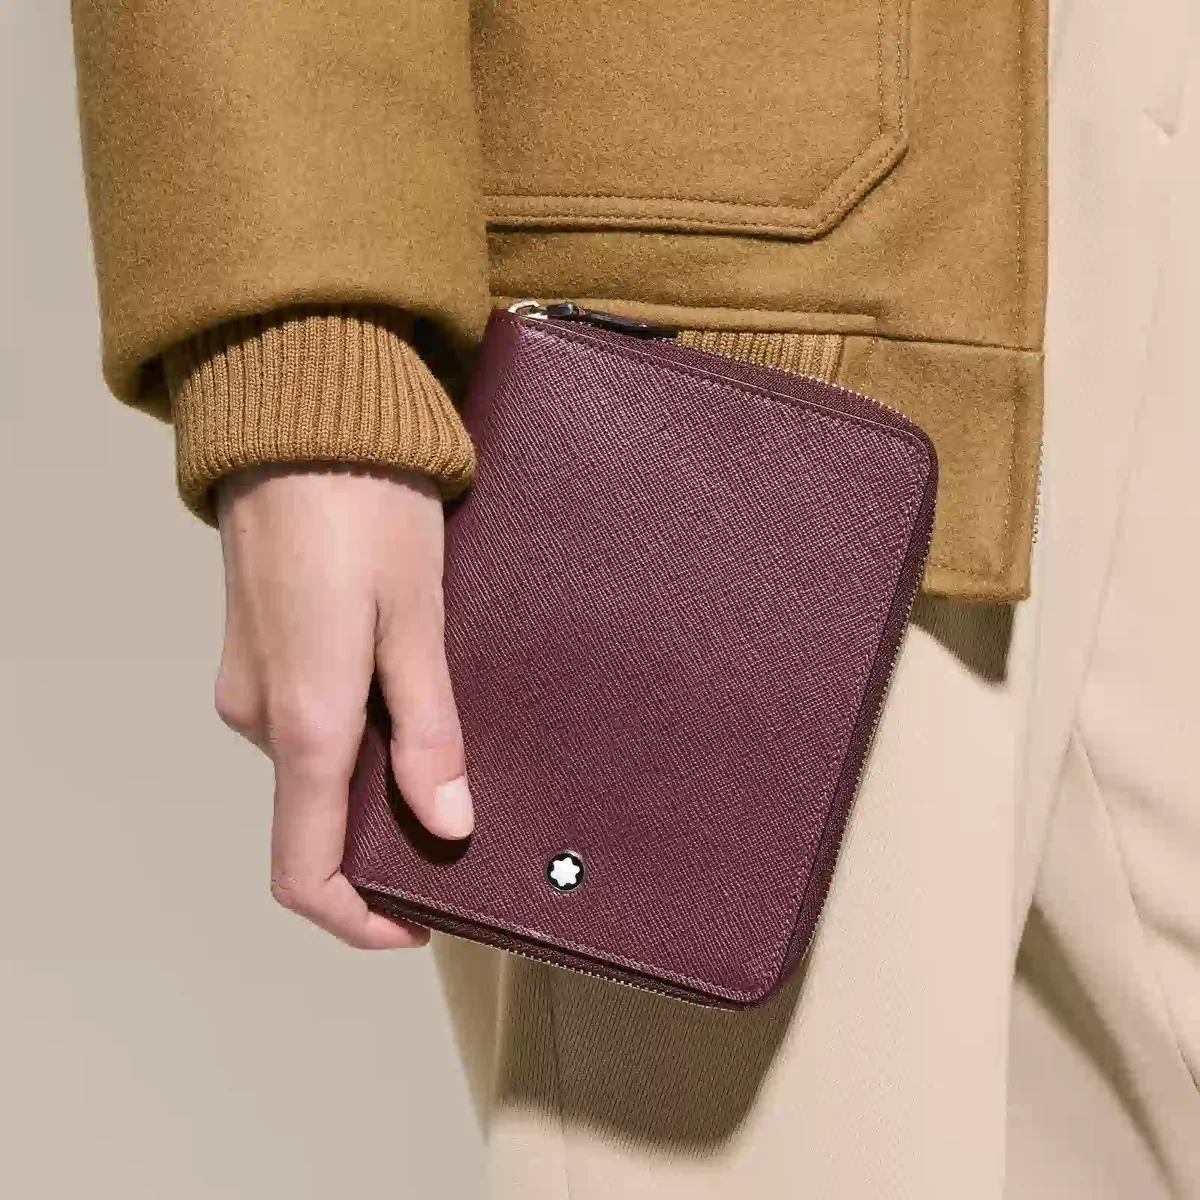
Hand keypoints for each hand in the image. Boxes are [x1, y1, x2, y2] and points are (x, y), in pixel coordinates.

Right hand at [212, 464, 472, 948]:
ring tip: (453, 742)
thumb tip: (446, 823)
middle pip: (315, 820)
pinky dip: (357, 731)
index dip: (358, 919)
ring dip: (376, 776)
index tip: (418, 923)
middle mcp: (260, 713)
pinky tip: (412, 693)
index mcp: (303, 719)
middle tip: (465, 816)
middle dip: (384, 839)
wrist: (302, 407)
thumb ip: (429, 728)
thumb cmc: (364, 503)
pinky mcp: (260, 645)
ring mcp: (252, 679)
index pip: (302, 869)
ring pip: (315, 766)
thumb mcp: (416, 618)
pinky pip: (306, 718)